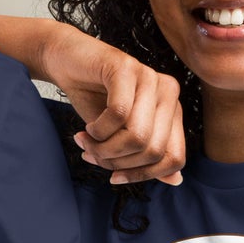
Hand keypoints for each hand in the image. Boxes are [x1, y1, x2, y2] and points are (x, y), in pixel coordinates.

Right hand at [36, 23, 184, 185]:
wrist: (66, 62)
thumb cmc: (94, 99)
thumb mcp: (120, 134)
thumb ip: (147, 155)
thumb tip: (176, 181)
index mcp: (172, 110)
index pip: (175, 158)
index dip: (144, 175)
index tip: (114, 177)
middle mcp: (168, 92)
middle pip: (153, 151)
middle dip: (118, 162)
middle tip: (93, 155)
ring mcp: (149, 77)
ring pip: (137, 136)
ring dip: (104, 148)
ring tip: (87, 142)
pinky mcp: (126, 68)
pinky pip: (118, 114)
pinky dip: (98, 129)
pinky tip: (88, 127)